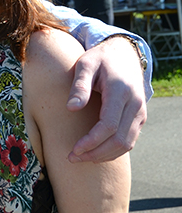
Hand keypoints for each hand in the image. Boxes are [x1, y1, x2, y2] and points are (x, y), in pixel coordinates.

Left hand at [66, 36, 146, 162]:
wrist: (124, 54)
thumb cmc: (99, 59)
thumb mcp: (85, 64)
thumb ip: (79, 86)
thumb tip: (71, 108)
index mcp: (121, 91)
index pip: (109, 125)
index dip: (92, 141)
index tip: (74, 149)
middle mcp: (135, 104)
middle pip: (119, 140)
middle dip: (96, 153)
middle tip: (73, 158)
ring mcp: (140, 112)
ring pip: (127, 144)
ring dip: (104, 155)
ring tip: (81, 157)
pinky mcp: (140, 117)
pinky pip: (130, 140)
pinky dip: (114, 150)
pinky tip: (95, 152)